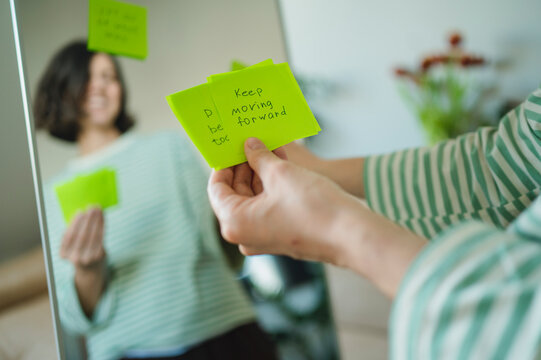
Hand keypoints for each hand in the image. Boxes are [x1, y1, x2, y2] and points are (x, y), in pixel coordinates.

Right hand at [60, 207, 105, 270]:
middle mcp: (75, 258)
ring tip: (98, 210)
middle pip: (82, 236)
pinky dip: (102, 226)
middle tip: (91, 208)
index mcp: (63, 254)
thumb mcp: (71, 244)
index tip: (80, 212)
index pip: (69, 237)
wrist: (90, 268)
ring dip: (96, 221)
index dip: (75, 223)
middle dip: (87, 220)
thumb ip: (74, 231)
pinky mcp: (99, 256)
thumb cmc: (78, 249)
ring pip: (93, 236)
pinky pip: (101, 238)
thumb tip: (82, 212)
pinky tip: (102, 217)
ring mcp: (88, 258)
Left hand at [208, 137, 363, 266]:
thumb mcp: (280, 173)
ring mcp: (263, 238)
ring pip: (254, 200)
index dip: (224, 163)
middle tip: (252, 142)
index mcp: (234, 223)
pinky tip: (282, 164)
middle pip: (235, 194)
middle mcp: (244, 235)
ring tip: (270, 147)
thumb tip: (249, 146)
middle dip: (245, 166)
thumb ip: (259, 157)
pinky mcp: (281, 236)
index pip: (216, 188)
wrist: (351, 234)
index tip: (231, 145)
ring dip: (261, 174)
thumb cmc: (313, 206)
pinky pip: (268, 208)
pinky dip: (272, 187)